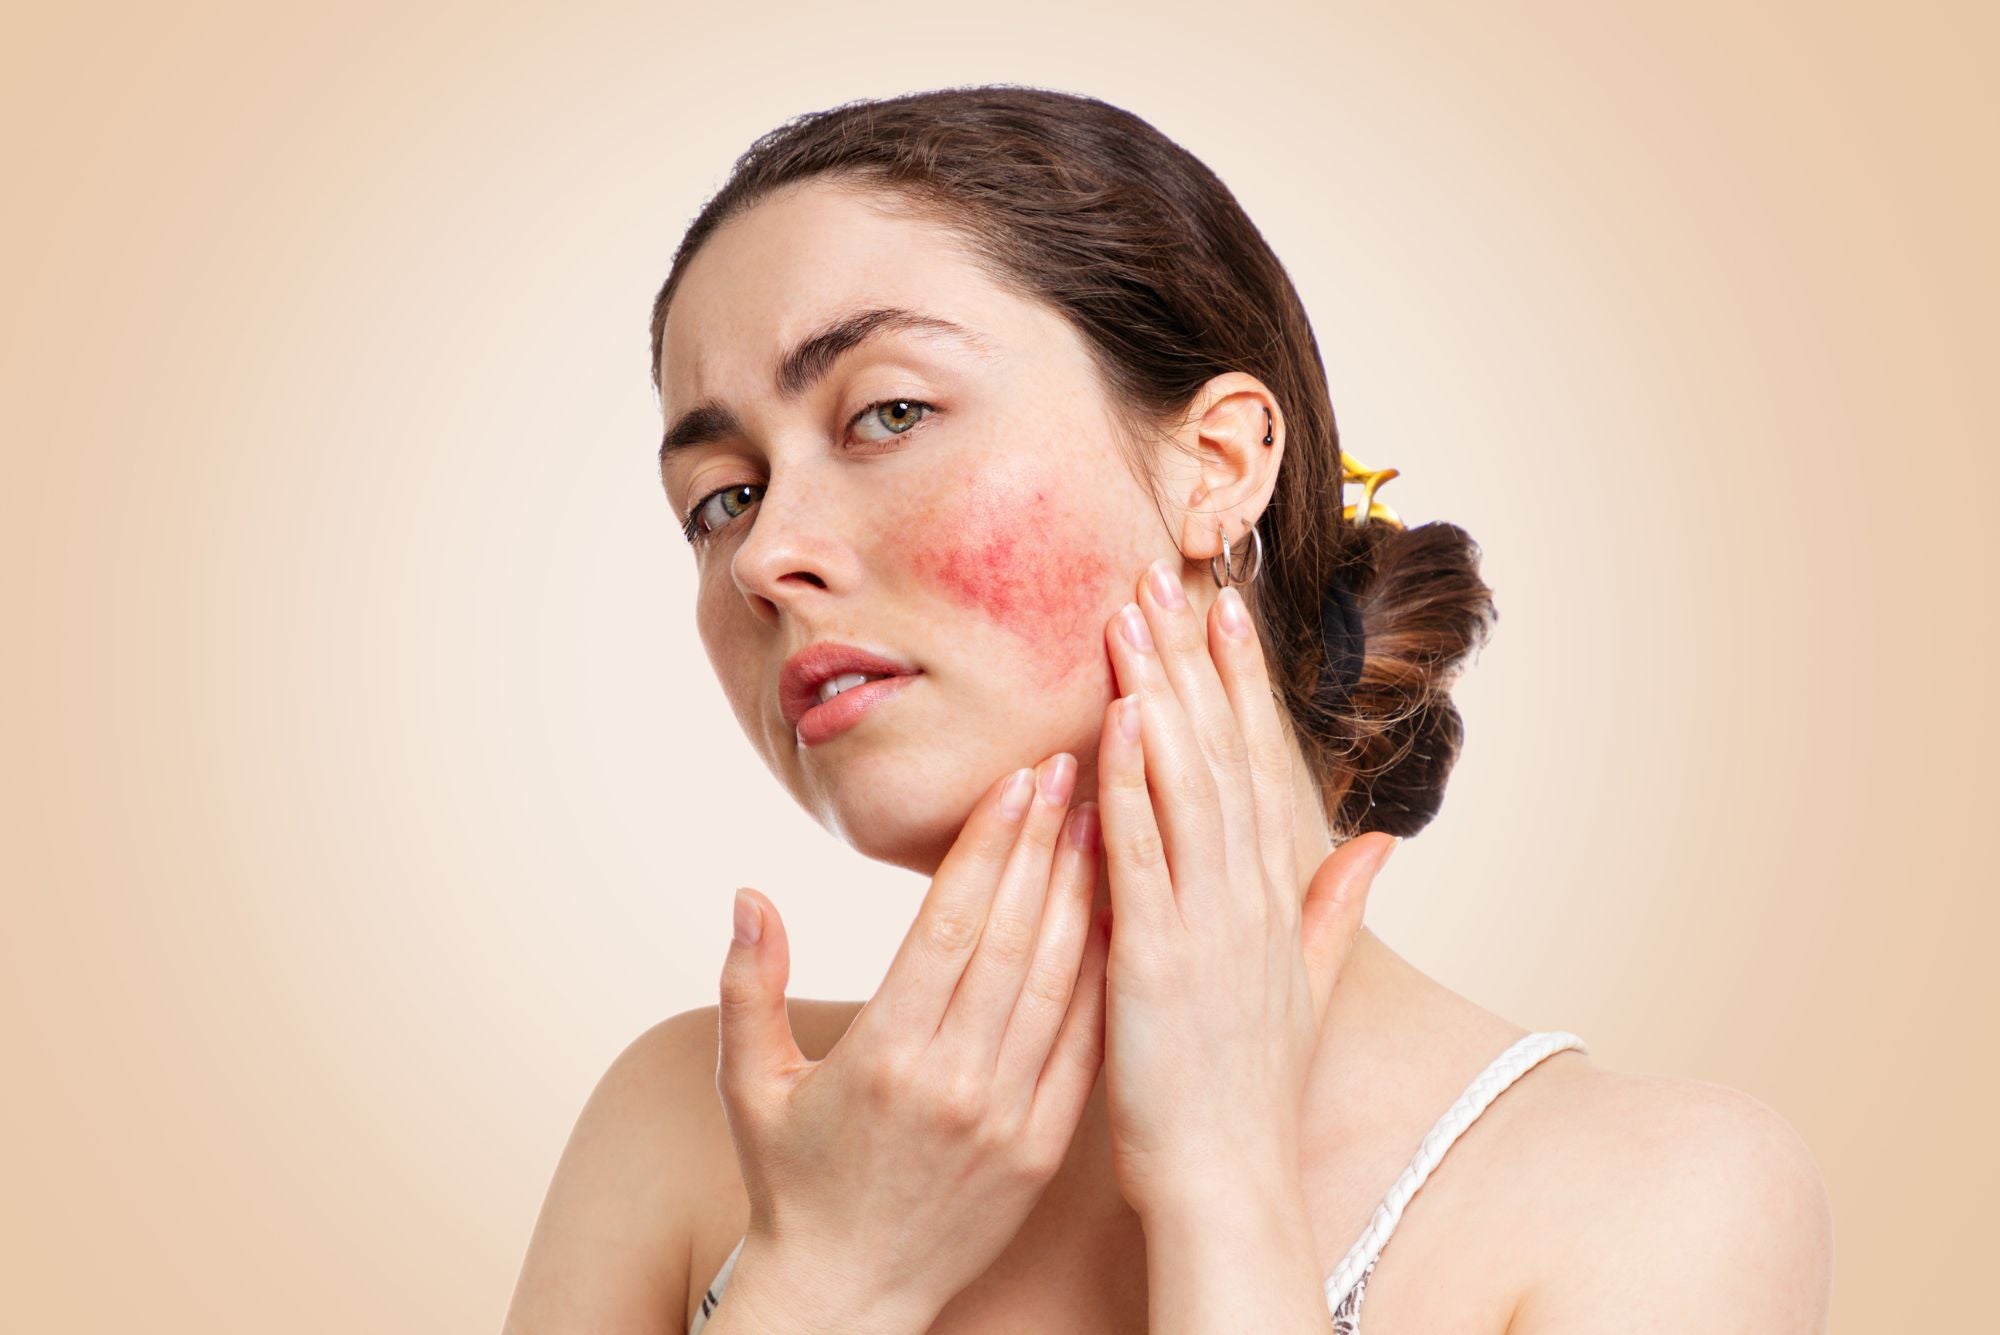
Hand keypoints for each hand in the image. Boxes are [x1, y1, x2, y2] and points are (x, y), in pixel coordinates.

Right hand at [711, 753, 1111, 1333]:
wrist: (845, 1299)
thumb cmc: (789, 1181)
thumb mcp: (745, 1083)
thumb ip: (747, 984)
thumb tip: (749, 892)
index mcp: (882, 1056)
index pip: (951, 923)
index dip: (990, 843)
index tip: (1018, 776)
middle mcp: (953, 1082)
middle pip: (1015, 937)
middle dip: (1047, 843)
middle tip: (1073, 765)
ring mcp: (1007, 1117)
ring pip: (1060, 983)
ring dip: (1085, 895)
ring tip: (1107, 819)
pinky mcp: (1043, 1148)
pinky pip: (1085, 1046)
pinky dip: (1105, 978)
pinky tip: (1119, 918)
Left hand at [1094, 557, 1400, 1219]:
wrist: (1231, 1178)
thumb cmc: (1252, 1087)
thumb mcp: (1308, 984)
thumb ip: (1338, 905)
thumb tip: (1380, 842)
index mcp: (1274, 895)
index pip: (1256, 761)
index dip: (1239, 680)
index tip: (1223, 607)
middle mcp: (1248, 893)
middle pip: (1221, 751)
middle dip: (1194, 659)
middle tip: (1168, 574)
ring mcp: (1207, 920)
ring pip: (1185, 781)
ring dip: (1159, 692)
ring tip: (1136, 614)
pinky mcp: (1157, 955)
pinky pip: (1144, 851)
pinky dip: (1133, 780)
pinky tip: (1119, 716)